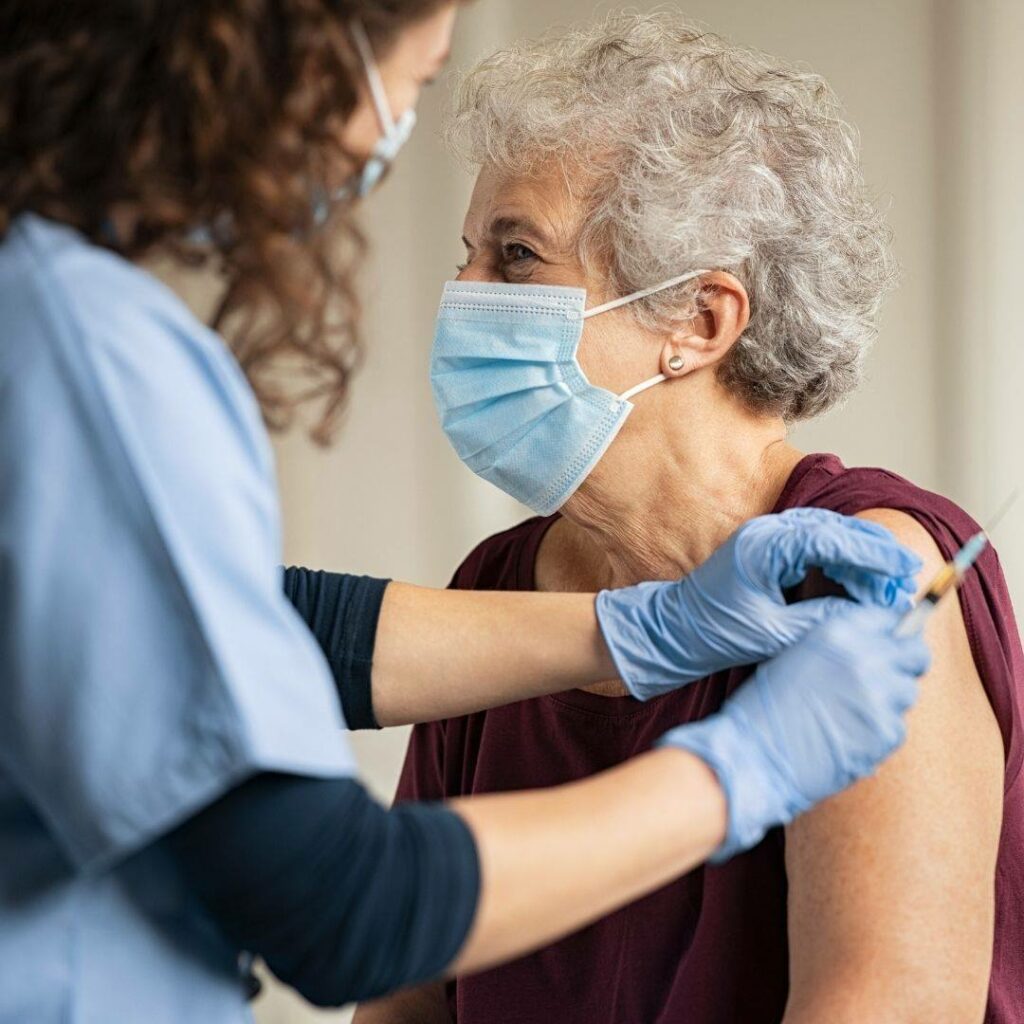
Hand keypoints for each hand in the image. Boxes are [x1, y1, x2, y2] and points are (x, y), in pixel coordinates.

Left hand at [595, 508, 921, 699]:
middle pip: (834, 529)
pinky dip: (840, 560)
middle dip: (873, 553)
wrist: (673, 630)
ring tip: (890, 583)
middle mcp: (765, 532)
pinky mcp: (767, 549)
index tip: (903, 570)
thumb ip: (822, 621)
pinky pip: (813, 545)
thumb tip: (869, 616)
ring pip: (827, 534)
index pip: (831, 539)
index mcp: (764, 547)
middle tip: (906, 577)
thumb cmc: (714, 633)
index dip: (872, 554)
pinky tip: (859, 582)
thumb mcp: (774, 634)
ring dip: (859, 556)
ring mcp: (765, 536)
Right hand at [661, 603, 930, 858]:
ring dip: (889, 700)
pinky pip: (897, 727)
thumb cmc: (766, 706)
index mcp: (838, 632)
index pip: (889, 619)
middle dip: (906, 663)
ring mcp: (880, 696)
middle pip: (915, 653)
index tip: (889, 644)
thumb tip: (877, 644)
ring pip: (907, 692)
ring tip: (852, 713)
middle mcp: (865, 658)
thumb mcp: (796, 655)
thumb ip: (839, 645)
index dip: (891, 633)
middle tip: (887, 678)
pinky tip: (848, 735)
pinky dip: (878, 732)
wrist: (755, 754)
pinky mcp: (886, 733)